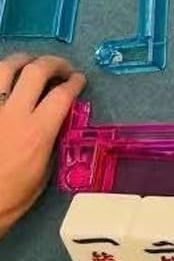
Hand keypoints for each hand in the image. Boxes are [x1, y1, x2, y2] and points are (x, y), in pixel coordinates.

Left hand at [0, 53, 86, 238]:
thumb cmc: (10, 200)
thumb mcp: (43, 174)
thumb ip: (52, 142)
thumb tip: (57, 123)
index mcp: (36, 132)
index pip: (62, 93)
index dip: (75, 82)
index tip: (79, 80)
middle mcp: (12, 114)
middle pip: (36, 70)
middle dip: (54, 63)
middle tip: (61, 68)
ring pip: (4, 68)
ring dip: (22, 61)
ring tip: (30, 64)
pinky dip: (0, 80)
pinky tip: (6, 85)